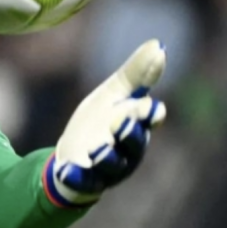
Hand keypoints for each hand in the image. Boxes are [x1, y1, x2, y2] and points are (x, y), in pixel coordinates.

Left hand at [44, 39, 167, 207]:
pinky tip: (66, 171)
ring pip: (111, 165)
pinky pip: (83, 182)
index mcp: (137, 126)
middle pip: (133, 144)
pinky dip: (76, 177)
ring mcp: (107, 170)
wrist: (72, 156)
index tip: (151, 107)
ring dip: (106, 157)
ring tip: (98, 149)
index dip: (148, 115)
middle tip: (125, 121)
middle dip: (130, 134)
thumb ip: (135, 74)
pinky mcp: (85, 182)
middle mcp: (128, 151)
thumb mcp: (113, 95)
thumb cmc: (98, 123)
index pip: (147, 120)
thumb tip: (159, 45)